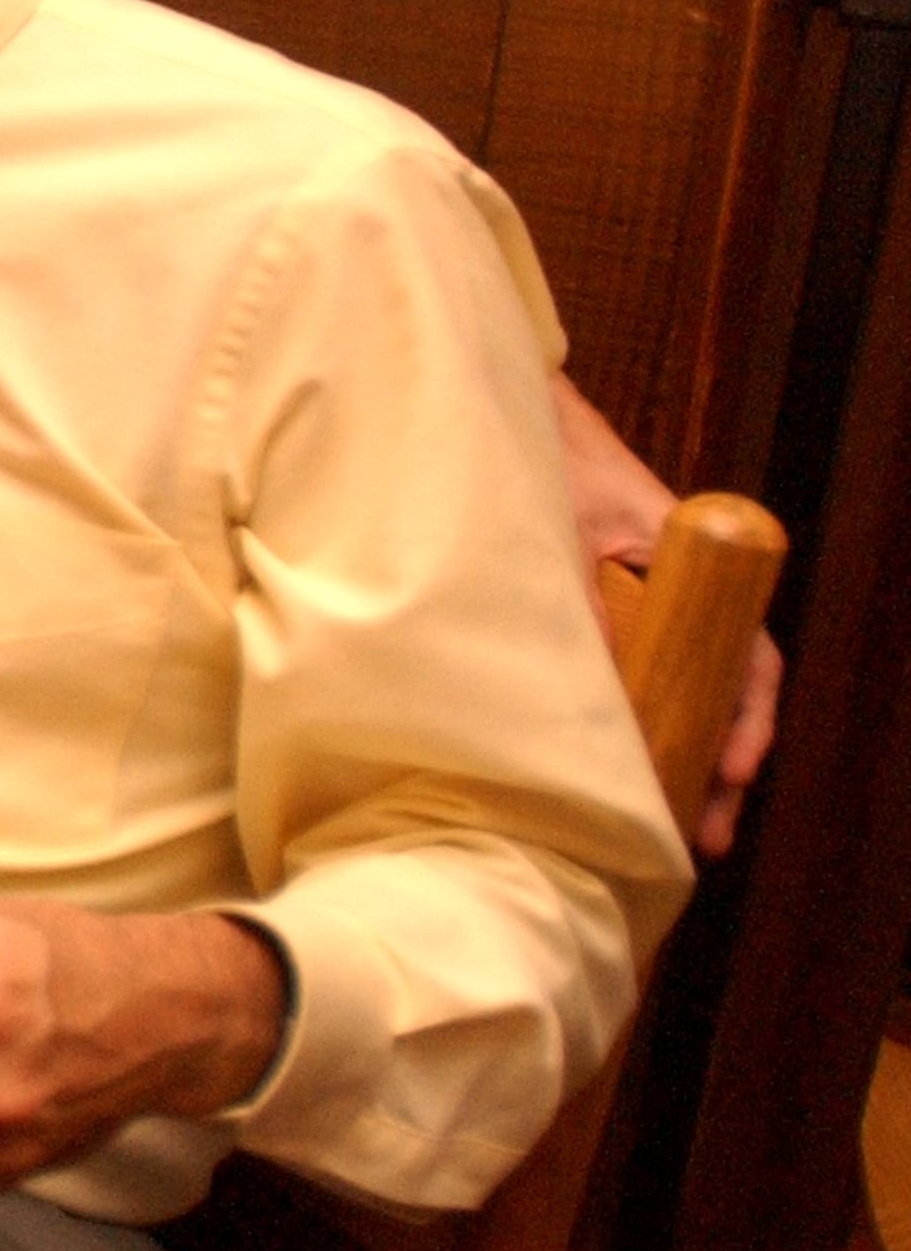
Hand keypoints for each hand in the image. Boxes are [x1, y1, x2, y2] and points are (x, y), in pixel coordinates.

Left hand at [551, 373, 778, 854]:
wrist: (502, 414)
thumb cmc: (541, 462)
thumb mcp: (558, 531)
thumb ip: (577, 601)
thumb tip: (589, 692)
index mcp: (693, 565)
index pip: (749, 656)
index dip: (748, 719)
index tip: (734, 771)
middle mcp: (680, 592)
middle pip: (720, 692)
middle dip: (716, 766)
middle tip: (706, 836)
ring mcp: (642, 606)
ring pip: (679, 694)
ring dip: (677, 756)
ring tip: (671, 830)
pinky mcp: (602, 616)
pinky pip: (633, 679)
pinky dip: (635, 727)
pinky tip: (621, 777)